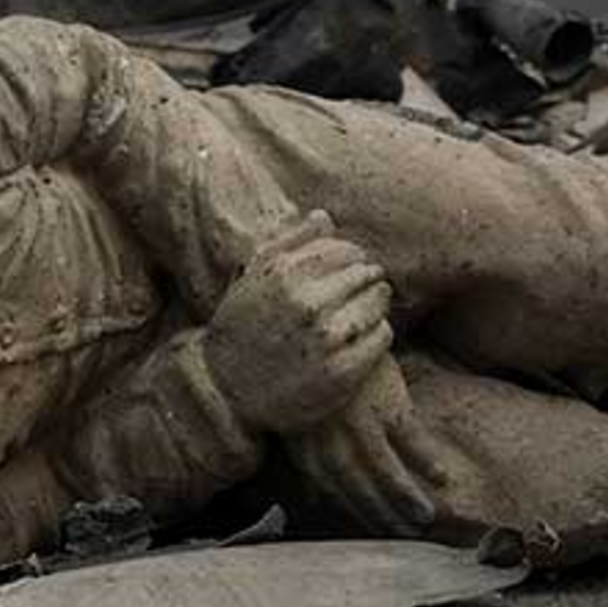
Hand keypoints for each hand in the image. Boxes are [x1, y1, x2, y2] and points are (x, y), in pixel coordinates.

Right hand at [205, 212, 394, 434]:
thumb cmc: (240, 327)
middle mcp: (307, 302)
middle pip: (366, 274)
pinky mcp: (343, 370)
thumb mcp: (251, 278)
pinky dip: (377, 333)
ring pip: (377, 302)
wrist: (225, 390)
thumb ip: (288, 242)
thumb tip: (323, 216)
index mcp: (284, 274)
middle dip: (366, 280)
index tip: (347, 269)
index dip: (351, 258)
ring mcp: (327, 338)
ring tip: (362, 312)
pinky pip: (381, 336)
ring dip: (375, 304)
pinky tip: (361, 337)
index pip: (345, 250)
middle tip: (359, 292)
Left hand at [287, 359, 450, 534]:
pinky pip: (409, 439)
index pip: (332, 490)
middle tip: (405, 536)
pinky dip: (424, 459)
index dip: (354, 512)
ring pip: (384, 470)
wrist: (325, 328)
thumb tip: (311, 497)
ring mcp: (358, 422)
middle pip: (359, 487)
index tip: (374, 529)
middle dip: (381, 514)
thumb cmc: (312, 375)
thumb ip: (306, 459)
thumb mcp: (298, 418)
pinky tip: (439, 475)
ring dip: (405, 497)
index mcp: (306, 444)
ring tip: (424, 517)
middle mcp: (330, 439)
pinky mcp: (384, 402)